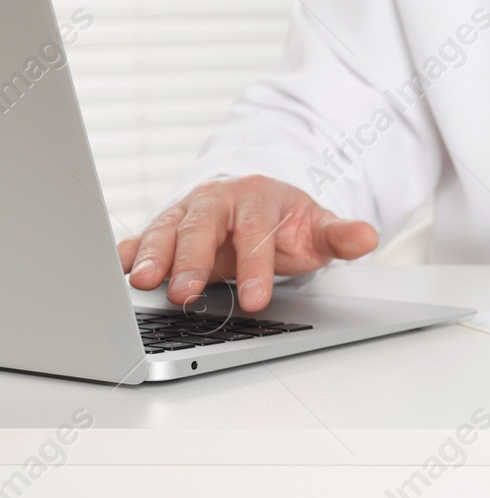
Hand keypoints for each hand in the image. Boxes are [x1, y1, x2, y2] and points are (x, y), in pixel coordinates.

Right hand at [119, 176, 377, 311]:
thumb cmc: (286, 222)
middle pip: (202, 227)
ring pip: (166, 230)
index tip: (257, 299)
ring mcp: (186, 213)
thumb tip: (367, 236)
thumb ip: (340, 235)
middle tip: (184, 293)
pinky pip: (141, 238)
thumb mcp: (317, 227)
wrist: (258, 203)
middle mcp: (217, 200)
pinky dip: (126, 253)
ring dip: (152, 256)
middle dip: (191, 259)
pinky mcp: (163, 228)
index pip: (257, 233)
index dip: (256, 266)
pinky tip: (114, 271)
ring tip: (140, 282)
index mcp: (258, 198)